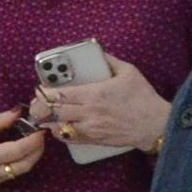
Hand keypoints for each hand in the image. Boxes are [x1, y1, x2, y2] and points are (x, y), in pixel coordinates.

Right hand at [0, 108, 46, 191]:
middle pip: (25, 165)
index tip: (41, 130)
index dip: (33, 141)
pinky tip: (21, 152)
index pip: (18, 150)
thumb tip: (17, 112)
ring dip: (32, 157)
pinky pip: (13, 175)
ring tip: (34, 143)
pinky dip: (21, 163)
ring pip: (21, 171)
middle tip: (41, 137)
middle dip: (38, 151)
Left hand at [38, 56, 168, 153]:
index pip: (59, 94)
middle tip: (36, 102)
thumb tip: (97, 51)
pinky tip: (58, 126)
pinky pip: (69, 138)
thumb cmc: (143, 98)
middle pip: (53, 111)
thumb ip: (109, 61)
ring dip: (48, 120)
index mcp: (94, 94)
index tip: (40, 88)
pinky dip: (60, 132)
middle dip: (40, 106)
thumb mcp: (129, 72)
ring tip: (43, 115)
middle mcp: (89, 112)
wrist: (156, 125)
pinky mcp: (94, 140)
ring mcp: (90, 128)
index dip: (44, 92)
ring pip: (58, 126)